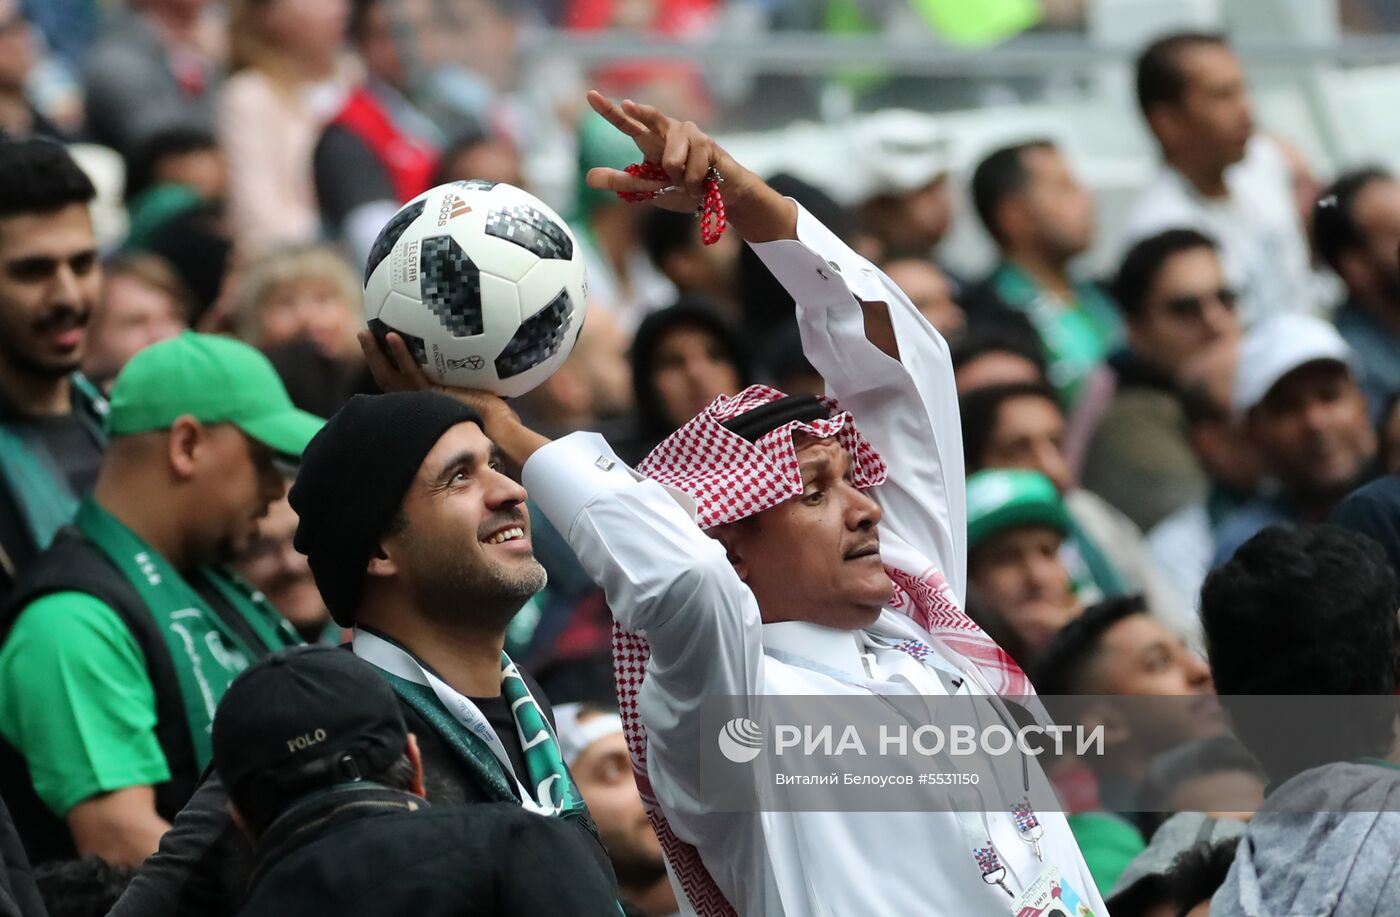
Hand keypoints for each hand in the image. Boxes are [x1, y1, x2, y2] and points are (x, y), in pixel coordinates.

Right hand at [356, 330, 514, 425]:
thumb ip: (458, 372)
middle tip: (361, 335)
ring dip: (376, 354)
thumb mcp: (467, 385)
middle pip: (386, 378)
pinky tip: (393, 337)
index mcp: (424, 398)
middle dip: (371, 357)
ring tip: (366, 334)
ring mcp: (423, 398)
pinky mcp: (432, 394)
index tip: (375, 345)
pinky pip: (412, 372)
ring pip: (391, 375)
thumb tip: (467, 344)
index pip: (396, 382)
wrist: (496, 425)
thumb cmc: (488, 408)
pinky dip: (401, 354)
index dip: (384, 364)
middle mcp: (418, 400)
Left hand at [583, 90, 754, 213]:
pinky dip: (693, 185)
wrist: (718, 197)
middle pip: (650, 117)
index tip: (590, 95)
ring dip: (679, 181)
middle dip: (639, 111)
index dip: (608, 110)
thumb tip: (589, 177)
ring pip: (671, 162)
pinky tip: (702, 182)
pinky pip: (691, 172)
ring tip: (688, 183)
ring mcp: (689, 134)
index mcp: (651, 140)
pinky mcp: (707, 143)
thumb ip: (622, 181)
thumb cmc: (683, 189)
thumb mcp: (649, 189)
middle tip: (626, 105)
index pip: (626, 124)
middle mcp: (669, 130)